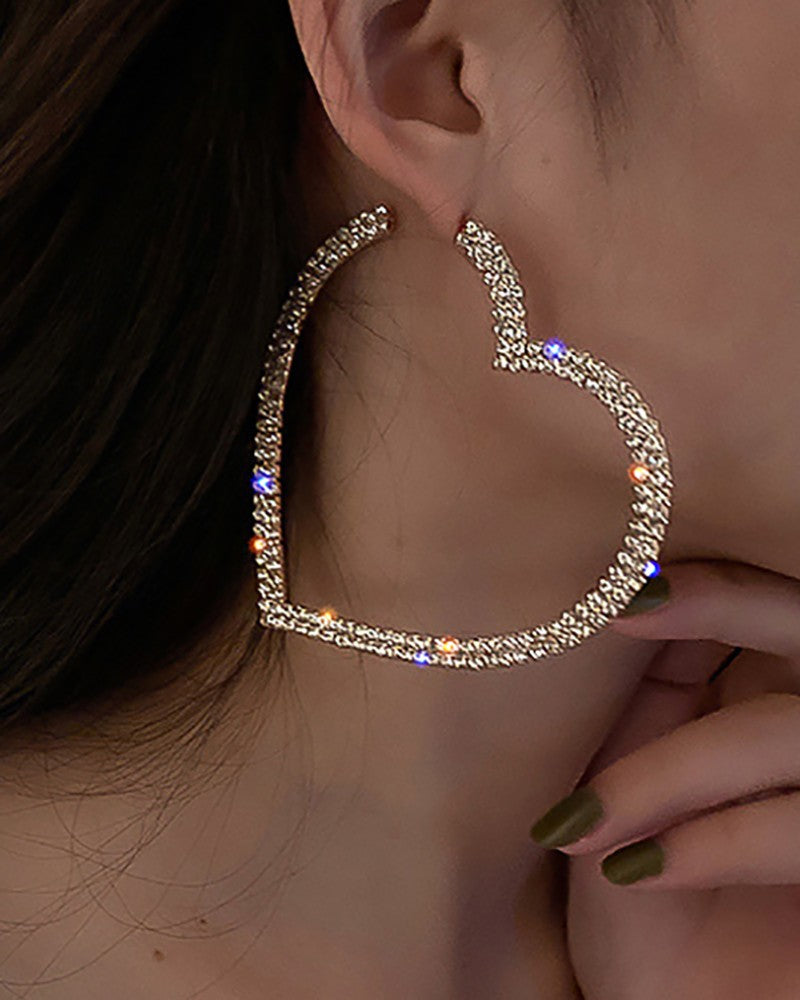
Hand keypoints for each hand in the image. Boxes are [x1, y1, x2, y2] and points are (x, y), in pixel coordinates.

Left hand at [534, 560, 799, 999]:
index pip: (763, 605)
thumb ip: (647, 702)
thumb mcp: (627, 788)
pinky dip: (721, 841)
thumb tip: (630, 592)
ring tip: (585, 825)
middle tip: (628, 606)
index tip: (624, 581)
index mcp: (766, 703)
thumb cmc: (644, 910)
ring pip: (789, 732)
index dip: (709, 581)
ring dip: (676, 770)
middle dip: (725, 606)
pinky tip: (641, 870)